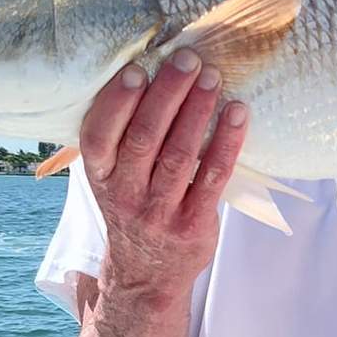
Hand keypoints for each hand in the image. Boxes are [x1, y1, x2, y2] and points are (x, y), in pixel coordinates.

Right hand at [80, 51, 248, 292]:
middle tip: (188, 59)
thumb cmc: (132, 208)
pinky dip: (226, 142)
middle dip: (167, 93)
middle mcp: (124, 195)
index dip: (116, 101)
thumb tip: (145, 74)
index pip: (98, 136)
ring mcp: (158, 212)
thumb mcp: (109, 180)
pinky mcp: (193, 224)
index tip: (137, 68)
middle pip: (144, 137)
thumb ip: (119, 139)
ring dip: (198, 110)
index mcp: (99, 178)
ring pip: (179, 153)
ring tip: (213, 77)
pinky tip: (238, 113)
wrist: (145, 277)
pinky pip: (213, 176)